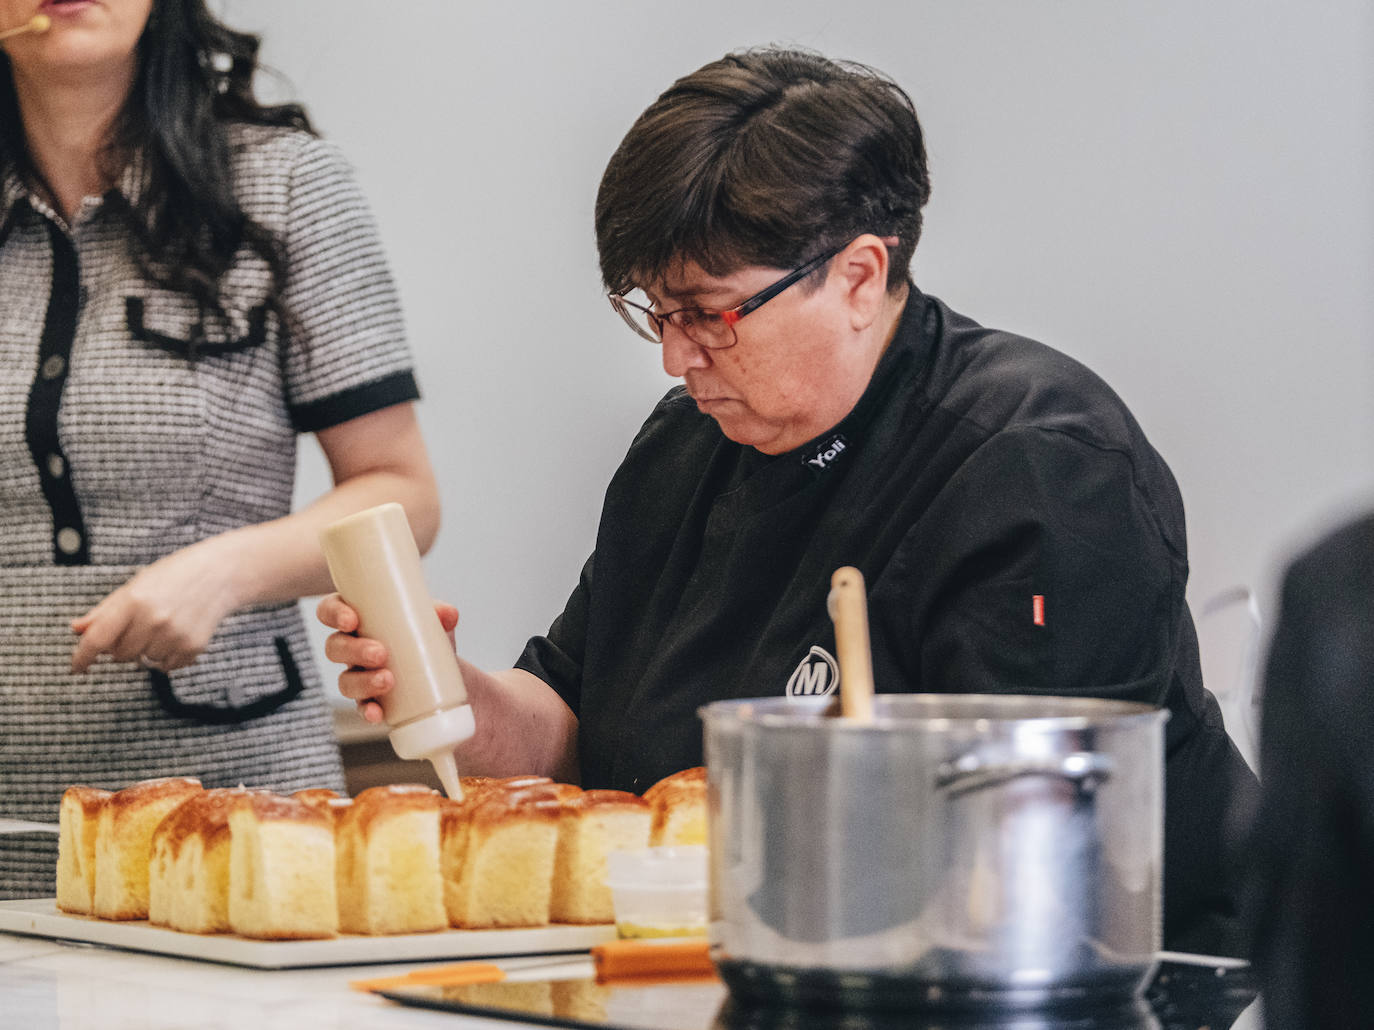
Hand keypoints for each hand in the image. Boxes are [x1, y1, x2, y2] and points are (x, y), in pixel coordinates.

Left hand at [70, 537, 246, 673]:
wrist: (221, 573)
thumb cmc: (174, 576)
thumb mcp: (136, 585)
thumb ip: (105, 611)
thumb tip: (77, 629)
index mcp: (134, 600)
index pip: (98, 639)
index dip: (83, 657)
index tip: (77, 668)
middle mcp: (154, 619)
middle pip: (121, 655)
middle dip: (123, 647)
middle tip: (138, 628)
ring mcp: (175, 634)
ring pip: (146, 661)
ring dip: (149, 650)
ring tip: (164, 626)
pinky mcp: (194, 646)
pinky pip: (169, 666)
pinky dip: (168, 656)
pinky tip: (177, 635)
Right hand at [318, 593, 458, 723]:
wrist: (446, 676)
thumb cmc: (428, 638)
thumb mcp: (435, 623)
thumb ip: (441, 615)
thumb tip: (448, 613)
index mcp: (360, 619)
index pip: (331, 610)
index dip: (334, 614)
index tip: (352, 620)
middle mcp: (353, 648)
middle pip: (335, 647)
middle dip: (354, 650)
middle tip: (380, 653)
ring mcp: (359, 676)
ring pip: (345, 680)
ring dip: (362, 682)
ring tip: (388, 680)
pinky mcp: (371, 701)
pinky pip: (361, 707)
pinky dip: (367, 711)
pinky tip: (377, 713)